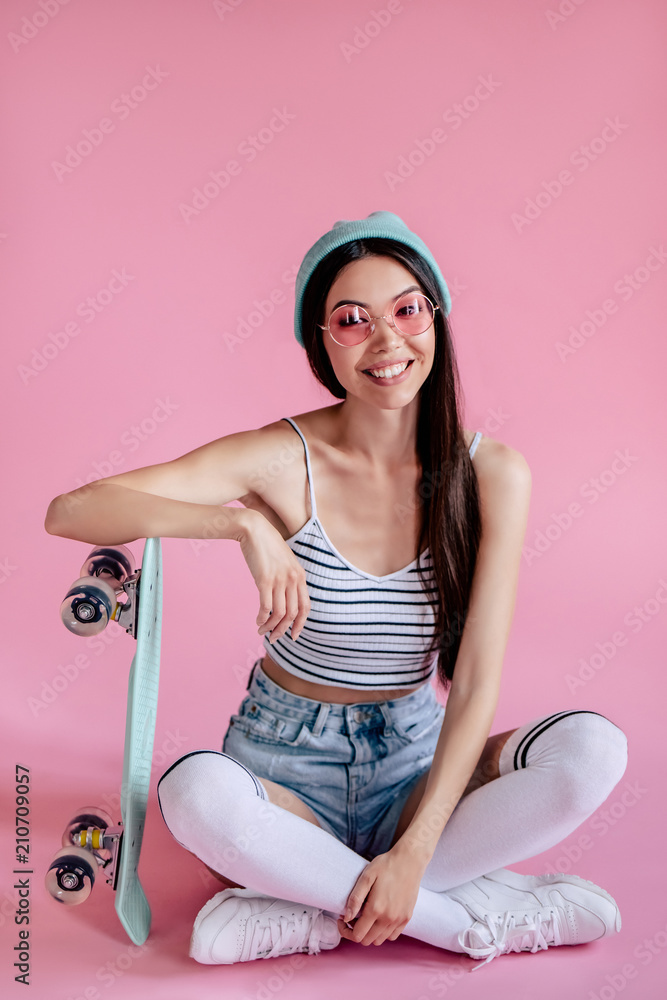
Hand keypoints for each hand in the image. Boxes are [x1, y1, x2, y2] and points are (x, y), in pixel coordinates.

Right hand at [238, 511, 310, 641]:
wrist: (254, 529)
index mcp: (300, 576)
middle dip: (284, 630)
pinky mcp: (264, 580)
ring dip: (271, 627)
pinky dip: (262, 618)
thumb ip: (288, 578)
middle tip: (274, 639)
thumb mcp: (284, 562)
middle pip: (293, 614)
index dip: (300, 624)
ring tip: (262, 632)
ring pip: (279, 613)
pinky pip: (266, 607)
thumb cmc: (267, 545)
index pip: (306, 607)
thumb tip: (283, 597)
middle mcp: (293, 579)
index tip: (293, 636)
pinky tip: (258, 622)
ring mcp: (280, 580)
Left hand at [337, 848, 425, 946]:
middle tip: (353, 916)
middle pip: (367, 940)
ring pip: (380, 940)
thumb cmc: (386, 865)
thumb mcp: (366, 876)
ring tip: (366, 917)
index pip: (357, 935)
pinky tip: (379, 918)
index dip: (345, 930)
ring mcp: (399, 920)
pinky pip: (392, 936)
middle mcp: (389, 918)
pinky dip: (383, 932)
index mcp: (376, 909)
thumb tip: (346, 918)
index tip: (342, 919)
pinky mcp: (407, 917)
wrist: (410, 860)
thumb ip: (355, 899)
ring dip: (369, 933)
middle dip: (356, 932)